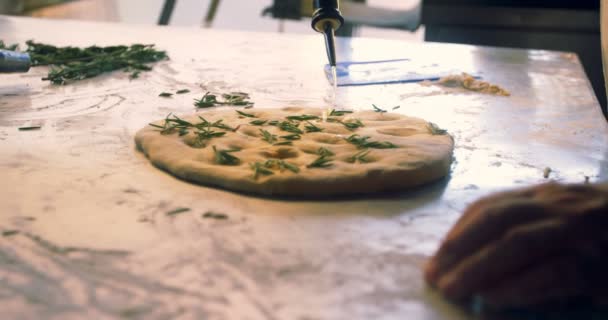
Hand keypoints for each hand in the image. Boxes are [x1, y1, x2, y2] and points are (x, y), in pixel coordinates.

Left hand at [425, 182, 607, 308]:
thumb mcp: (564, 216)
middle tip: (433, 276)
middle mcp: (559, 208)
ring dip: (477, 268)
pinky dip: (517, 288)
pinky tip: (492, 301)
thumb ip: (527, 226)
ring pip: (518, 244)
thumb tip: (479, 261)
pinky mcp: (596, 264)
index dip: (459, 231)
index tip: (437, 256)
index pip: (491, 206)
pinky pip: (551, 274)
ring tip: (450, 290)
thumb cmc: (602, 227)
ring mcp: (579, 233)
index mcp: (546, 197)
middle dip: (459, 249)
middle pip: (497, 222)